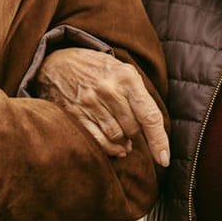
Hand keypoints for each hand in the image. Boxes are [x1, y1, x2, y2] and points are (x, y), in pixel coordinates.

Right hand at [30, 47, 169, 166]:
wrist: (57, 61)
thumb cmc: (97, 68)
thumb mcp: (123, 70)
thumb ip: (138, 96)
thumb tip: (148, 134)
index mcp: (127, 77)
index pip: (149, 115)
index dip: (159, 140)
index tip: (164, 159)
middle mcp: (109, 90)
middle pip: (133, 128)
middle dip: (136, 136)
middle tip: (133, 134)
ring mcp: (90, 102)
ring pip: (116, 137)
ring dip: (123, 145)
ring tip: (124, 143)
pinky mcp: (74, 114)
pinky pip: (96, 140)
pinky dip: (108, 149)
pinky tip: (113, 148)